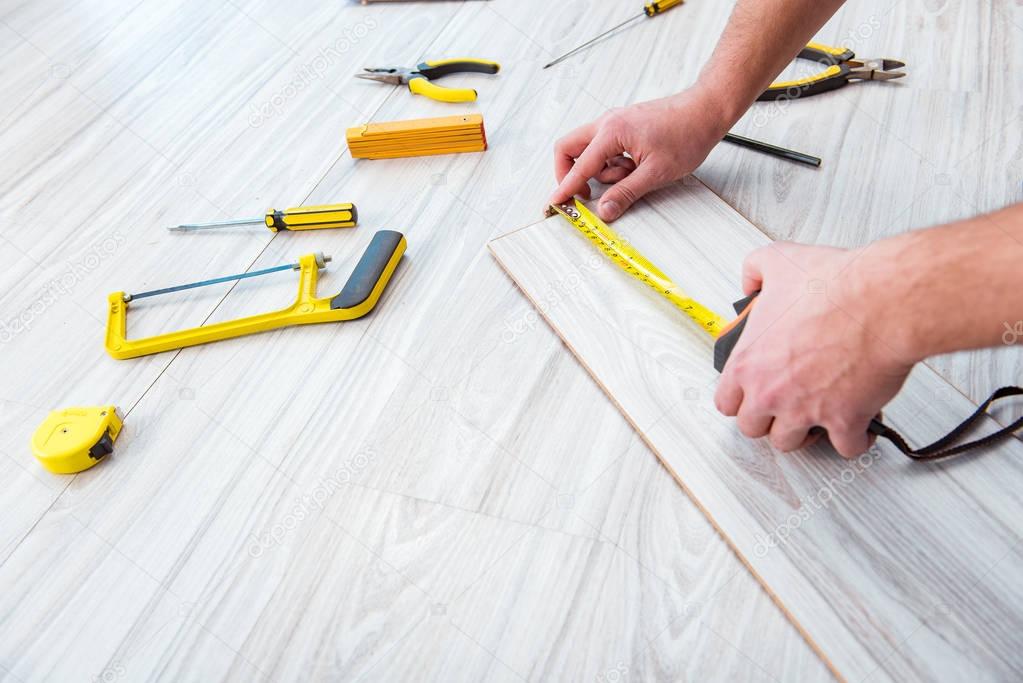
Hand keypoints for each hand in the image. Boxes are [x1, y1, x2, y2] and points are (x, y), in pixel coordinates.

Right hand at [549, 88, 730, 221]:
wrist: (705, 111)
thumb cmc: (686, 134)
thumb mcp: (655, 173)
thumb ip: (625, 193)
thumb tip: (604, 210)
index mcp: (611, 132)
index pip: (579, 166)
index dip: (565, 188)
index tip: (555, 203)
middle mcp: (607, 123)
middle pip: (569, 148)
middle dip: (570, 173)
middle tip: (583, 193)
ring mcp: (614, 123)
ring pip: (588, 150)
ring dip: (600, 170)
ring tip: (629, 175)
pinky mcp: (623, 126)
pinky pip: (604, 147)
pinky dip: (612, 162)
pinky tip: (634, 167)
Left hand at [713, 242, 920, 457]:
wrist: (881, 300)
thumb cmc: (835, 285)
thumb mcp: (778, 260)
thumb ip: (754, 270)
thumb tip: (750, 281)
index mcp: (748, 362)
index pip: (725, 401)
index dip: (739, 399)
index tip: (750, 394)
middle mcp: (770, 392)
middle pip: (753, 428)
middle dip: (768, 419)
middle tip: (782, 405)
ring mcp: (805, 410)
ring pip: (791, 443)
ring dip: (804, 433)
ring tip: (814, 418)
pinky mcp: (844, 420)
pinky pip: (845, 447)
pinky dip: (854, 440)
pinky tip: (857, 428)